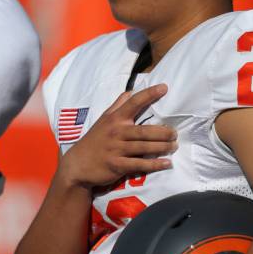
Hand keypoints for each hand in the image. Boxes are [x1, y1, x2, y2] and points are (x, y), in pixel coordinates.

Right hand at [59, 84, 176, 188]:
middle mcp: (116, 132)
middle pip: (145, 131)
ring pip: (145, 147)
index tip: (164, 88)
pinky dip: (155, 164)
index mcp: (115, 119)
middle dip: (164, 132)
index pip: (134, 103)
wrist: (77, 166)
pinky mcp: (117, 166)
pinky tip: (166, 163)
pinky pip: (140, 164)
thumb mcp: (102, 121)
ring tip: (174, 146)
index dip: (149, 95)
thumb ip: (117, 106)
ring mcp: (117, 149)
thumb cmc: (94, 141)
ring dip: (163, 147)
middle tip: (175, 133)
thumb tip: (129, 92)